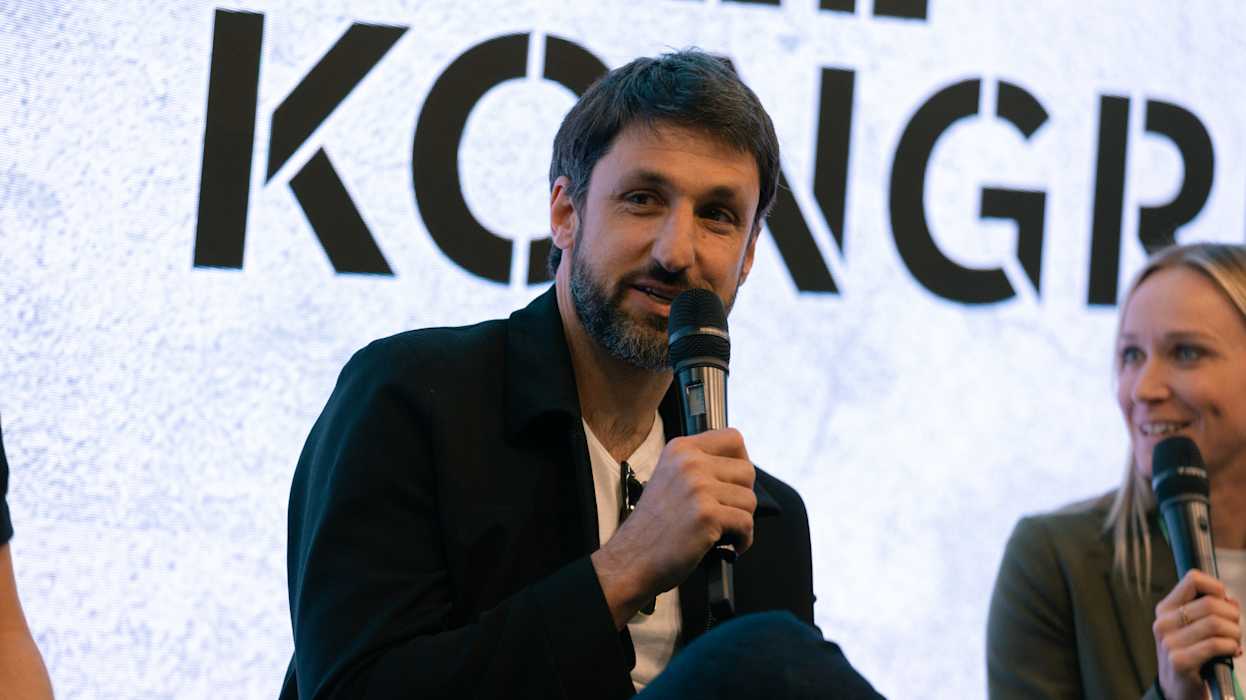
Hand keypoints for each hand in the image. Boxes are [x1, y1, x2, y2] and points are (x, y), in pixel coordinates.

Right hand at [591, 428, 755, 627]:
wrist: (632, 559)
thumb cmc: (654, 527)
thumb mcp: (670, 479)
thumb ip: (699, 467)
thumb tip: (741, 468)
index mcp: (680, 449)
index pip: (733, 438)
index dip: (741, 462)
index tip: (734, 483)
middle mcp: (689, 462)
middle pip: (747, 471)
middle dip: (742, 497)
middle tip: (726, 513)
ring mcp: (698, 487)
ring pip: (749, 500)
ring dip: (741, 521)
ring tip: (722, 531)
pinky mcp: (707, 515)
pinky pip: (746, 524)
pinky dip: (743, 540)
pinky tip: (727, 546)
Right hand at [1153, 569, 1242, 699]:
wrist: (1177, 688)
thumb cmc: (1191, 654)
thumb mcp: (1192, 628)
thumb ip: (1209, 609)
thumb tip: (1230, 600)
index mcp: (1165, 609)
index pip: (1192, 579)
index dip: (1216, 587)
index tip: (1224, 601)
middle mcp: (1163, 623)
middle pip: (1210, 603)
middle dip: (1233, 616)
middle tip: (1234, 628)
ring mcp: (1169, 642)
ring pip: (1217, 623)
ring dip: (1235, 633)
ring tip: (1234, 641)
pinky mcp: (1180, 661)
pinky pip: (1217, 644)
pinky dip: (1232, 647)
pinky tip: (1232, 652)